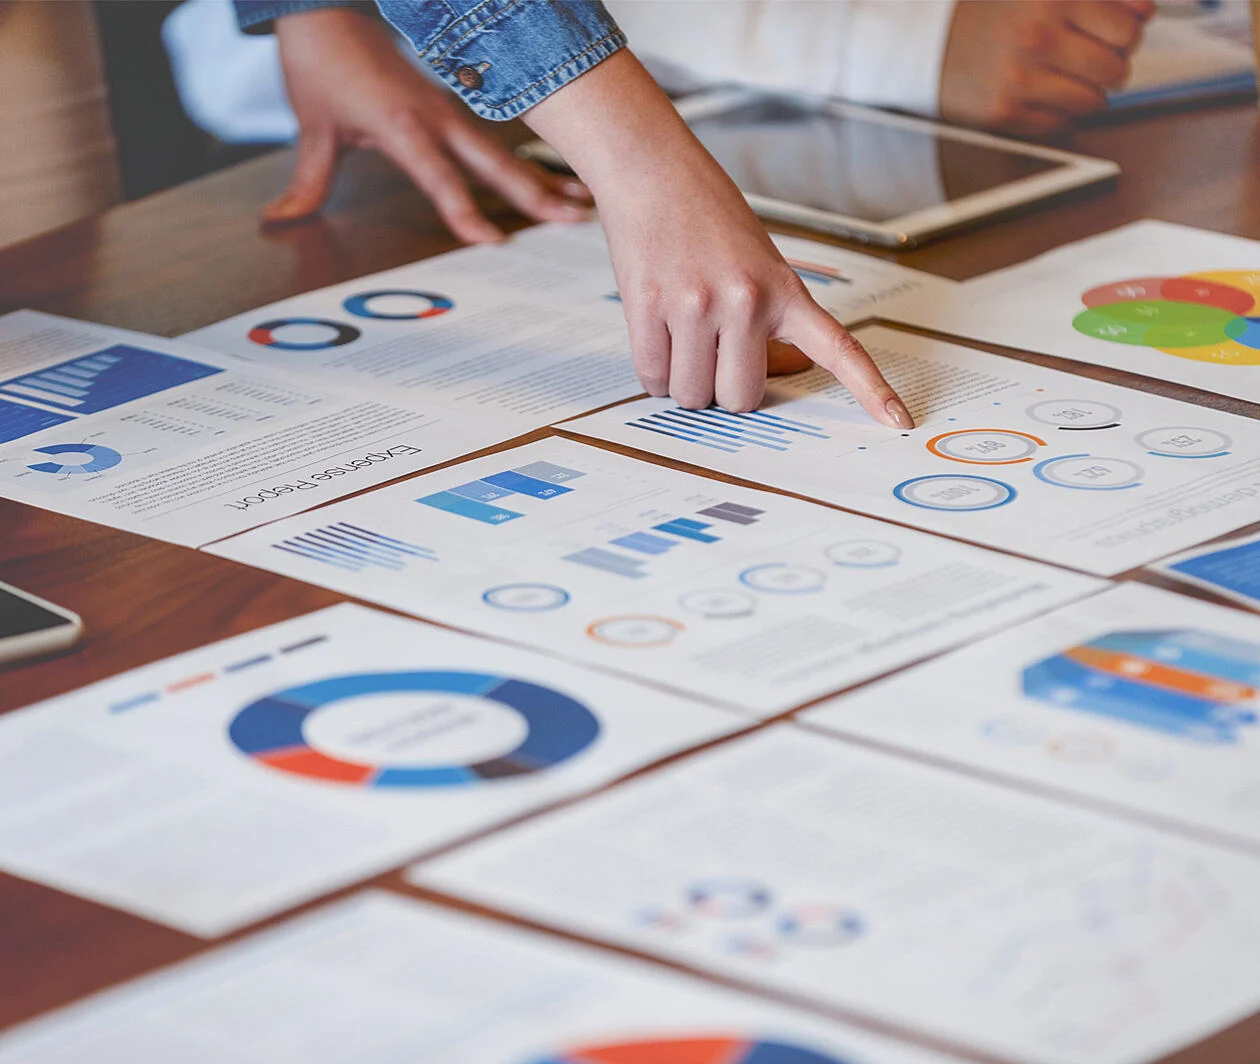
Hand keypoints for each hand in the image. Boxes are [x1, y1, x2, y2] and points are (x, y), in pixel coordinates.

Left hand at [270, 7, 591, 240]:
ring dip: (544, 178)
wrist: (330, 9)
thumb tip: (279, 219)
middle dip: (534, 192)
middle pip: (494, 163)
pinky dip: (530, 161)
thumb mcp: (312, 126)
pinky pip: (497, 140)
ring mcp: (451, 110)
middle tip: (571, 217)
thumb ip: (307, 180)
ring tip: (582, 203)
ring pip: (505, 152)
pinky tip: (559, 178)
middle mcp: (436, 117)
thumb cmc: (323, 63)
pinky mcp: (455, 107)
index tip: (491, 239)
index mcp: (403, 125)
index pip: (439, 177)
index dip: (464, 210)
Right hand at [525, 52, 912, 424]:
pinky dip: (655, 373)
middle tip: (714, 354)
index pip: (838, 349)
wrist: (652, 169)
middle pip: (740, 399)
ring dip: (685, 381)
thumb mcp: (759, 261)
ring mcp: (694, 306)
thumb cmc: (707, 214)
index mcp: (783, 290)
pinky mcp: (648, 308)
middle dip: (724, 389)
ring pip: (692, 394)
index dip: (871, 390)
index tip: (900, 421)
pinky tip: (659, 337)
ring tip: (683, 337)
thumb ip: (770, 318)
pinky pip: (653, 378)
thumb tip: (767, 375)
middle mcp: (744, 301)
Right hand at [940, 0, 1154, 134]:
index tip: (1113, 33)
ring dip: (1086, 92)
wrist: (927, 45)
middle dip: (1109, 66)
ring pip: (1093, 101)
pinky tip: (1041, 94)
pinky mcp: (1005, 112)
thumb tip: (1146, 11)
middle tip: (1087, 58)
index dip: (1126, 32)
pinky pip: (1060, 123)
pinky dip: (1058, 112)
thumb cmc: (986, 15)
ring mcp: (1020, 78)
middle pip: (1116, 68)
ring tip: (1062, 78)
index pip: (1129, 27)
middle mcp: (1038, 37)